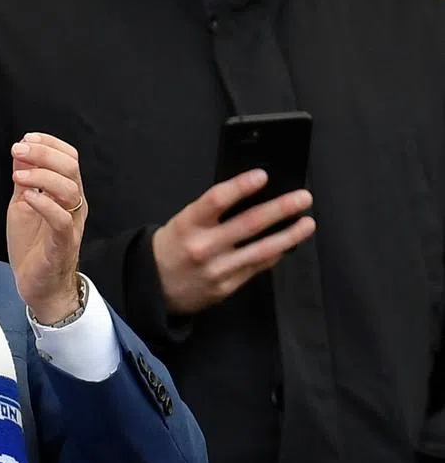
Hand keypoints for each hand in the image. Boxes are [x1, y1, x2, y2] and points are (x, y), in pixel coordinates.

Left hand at [7, 133, 86, 323]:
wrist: (37, 285)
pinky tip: (28, 198)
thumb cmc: (33, 245)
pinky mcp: (63, 243)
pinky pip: (61, 219)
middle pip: (70, 167)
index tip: (25, 139)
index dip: (49, 143)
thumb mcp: (23, 204)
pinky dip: (44, 204)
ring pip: (69, 189)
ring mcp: (71, 223)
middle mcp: (74, 205)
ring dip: (41, 176)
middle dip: (43, 153)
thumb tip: (20, 151)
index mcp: (66, 192)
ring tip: (17, 176)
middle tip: (18, 150)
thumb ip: (24, 179)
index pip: (69, 157)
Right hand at [152, 169, 316, 314]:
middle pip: (248, 223)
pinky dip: (275, 253)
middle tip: (303, 197)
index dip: (241, 186)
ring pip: (261, 249)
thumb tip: (252, 196)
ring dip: (289, 235)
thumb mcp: (183, 222)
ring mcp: (217, 269)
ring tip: (308, 223)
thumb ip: (212, 212)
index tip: (263, 176)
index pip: (216, 200)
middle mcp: (203, 247)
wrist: (154, 286)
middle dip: (280, 208)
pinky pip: (257, 267)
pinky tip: (288, 244)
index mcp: (187, 225)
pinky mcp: (227, 286)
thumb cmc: (173, 247)